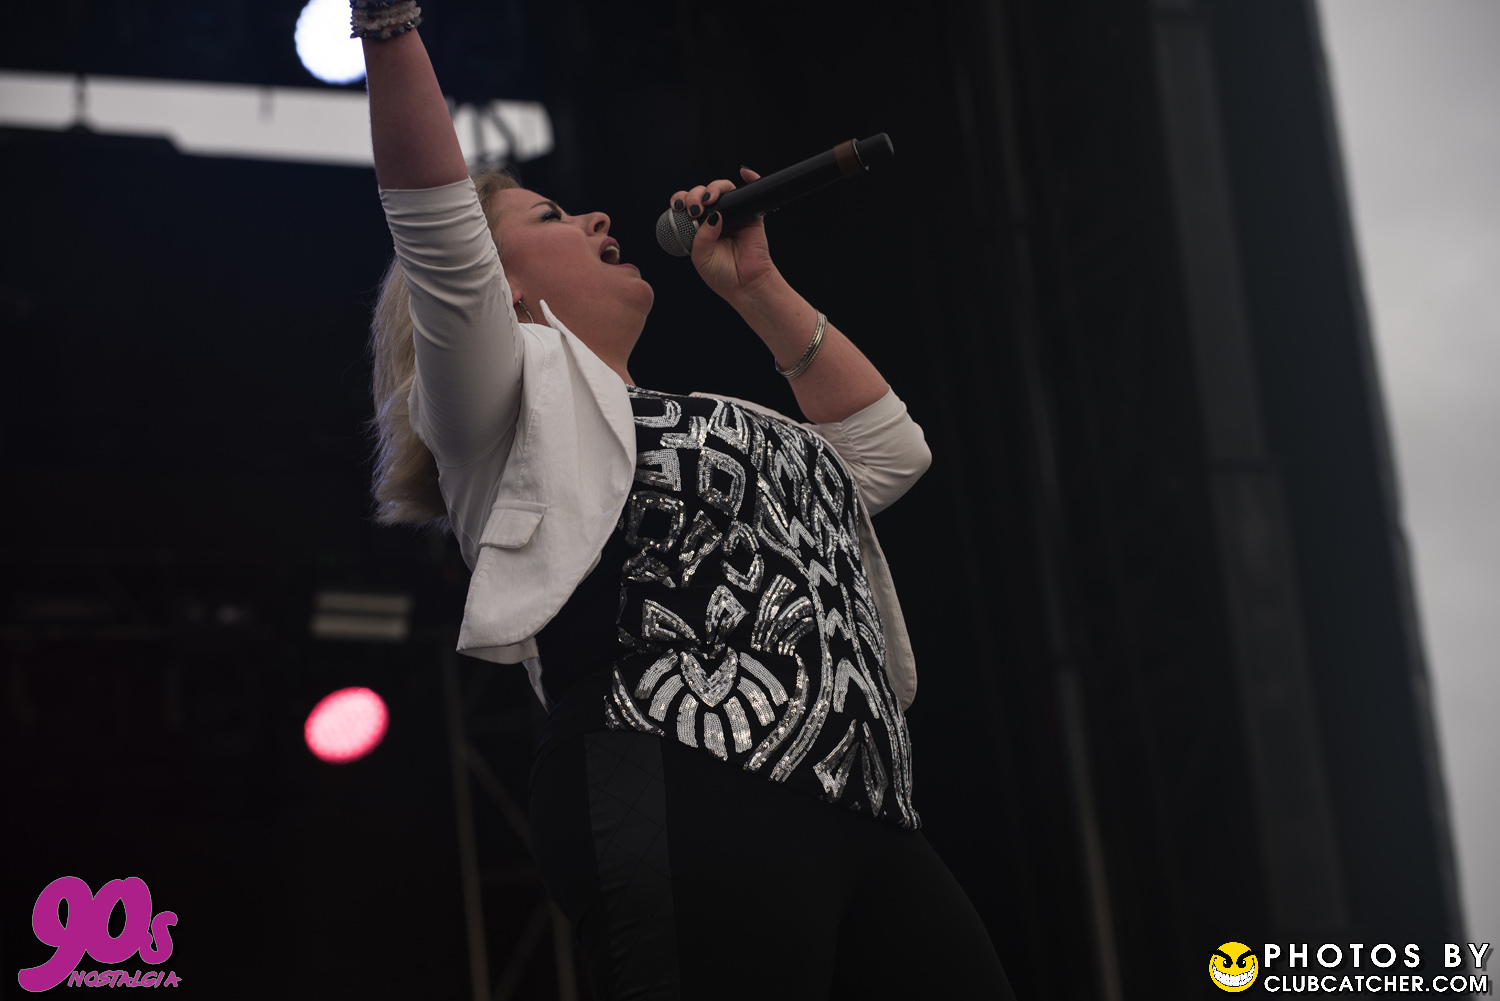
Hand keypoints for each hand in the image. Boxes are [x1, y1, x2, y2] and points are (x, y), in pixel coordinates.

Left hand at [668, 167, 779, 305]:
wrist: (745, 285)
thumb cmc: (722, 274)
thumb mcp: (700, 256)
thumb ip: (700, 235)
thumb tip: (711, 214)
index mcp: (698, 227)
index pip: (687, 205)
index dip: (680, 200)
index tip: (677, 207)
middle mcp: (715, 217)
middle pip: (702, 193)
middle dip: (694, 195)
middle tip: (695, 209)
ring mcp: (733, 214)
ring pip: (722, 189)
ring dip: (713, 188)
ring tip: (709, 200)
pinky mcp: (751, 214)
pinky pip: (751, 191)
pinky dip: (751, 177)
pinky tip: (744, 173)